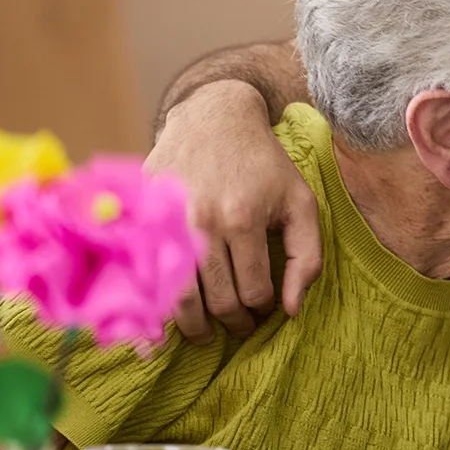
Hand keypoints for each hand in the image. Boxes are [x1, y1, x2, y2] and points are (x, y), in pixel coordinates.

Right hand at [147, 81, 322, 343]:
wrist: (213, 119)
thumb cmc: (264, 165)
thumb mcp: (301, 202)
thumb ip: (307, 256)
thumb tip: (291, 309)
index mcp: (243, 219)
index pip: (254, 292)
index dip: (262, 310)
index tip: (263, 311)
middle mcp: (201, 223)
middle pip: (217, 300)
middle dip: (233, 322)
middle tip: (239, 325)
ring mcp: (166, 222)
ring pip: (179, 297)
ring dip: (195, 325)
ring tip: (207, 331)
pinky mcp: (142, 218)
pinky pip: (149, 276)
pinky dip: (162, 301)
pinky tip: (175, 310)